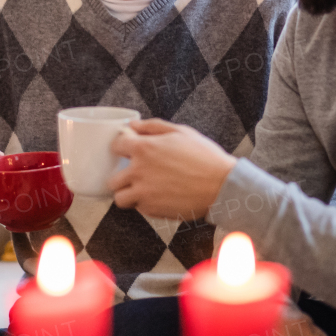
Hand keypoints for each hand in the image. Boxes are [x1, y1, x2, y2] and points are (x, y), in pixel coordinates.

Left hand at [107, 119, 236, 219]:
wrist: (222, 186)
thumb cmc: (204, 157)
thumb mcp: (181, 132)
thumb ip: (153, 127)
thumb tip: (132, 125)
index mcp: (144, 149)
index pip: (116, 146)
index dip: (122, 147)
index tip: (128, 150)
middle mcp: (139, 172)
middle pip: (113, 178)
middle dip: (122, 176)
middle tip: (136, 174)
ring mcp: (144, 193)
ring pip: (120, 198)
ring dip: (128, 194)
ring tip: (143, 190)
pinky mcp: (153, 210)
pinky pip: (139, 208)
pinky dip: (145, 204)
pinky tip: (160, 196)